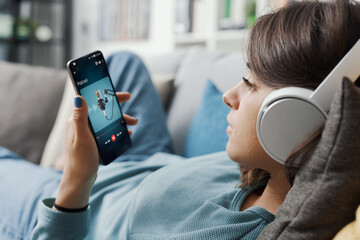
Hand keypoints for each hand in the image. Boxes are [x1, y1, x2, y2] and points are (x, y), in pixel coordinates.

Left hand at [53, 92, 136, 210]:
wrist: (79, 180)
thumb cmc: (80, 160)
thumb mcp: (82, 138)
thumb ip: (80, 118)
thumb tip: (78, 97)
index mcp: (77, 121)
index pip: (92, 102)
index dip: (107, 95)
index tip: (122, 94)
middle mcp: (81, 125)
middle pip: (101, 110)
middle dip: (116, 106)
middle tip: (129, 100)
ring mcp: (87, 134)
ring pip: (106, 121)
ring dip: (119, 120)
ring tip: (133, 124)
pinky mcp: (92, 142)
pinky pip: (107, 131)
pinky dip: (117, 130)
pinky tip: (126, 133)